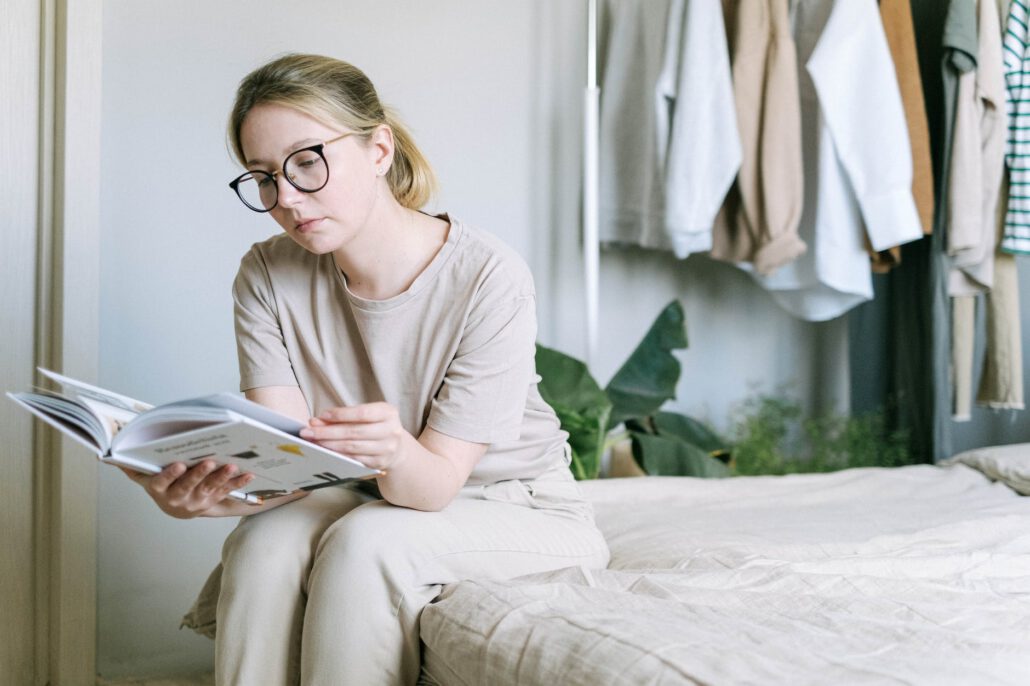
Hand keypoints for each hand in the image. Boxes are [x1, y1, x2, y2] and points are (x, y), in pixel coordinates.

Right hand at [117, 460, 255, 518]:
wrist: (180, 508)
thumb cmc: (162, 484)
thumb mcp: (145, 477)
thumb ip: (132, 466)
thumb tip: (110, 455)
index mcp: (160, 490)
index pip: (162, 483)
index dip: (170, 475)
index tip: (178, 465)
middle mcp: (178, 499)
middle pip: (188, 486)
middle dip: (199, 474)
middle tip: (209, 462)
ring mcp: (197, 501)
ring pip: (209, 489)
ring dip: (221, 478)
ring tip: (231, 466)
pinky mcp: (213, 501)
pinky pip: (226, 491)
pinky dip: (238, 483)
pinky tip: (249, 474)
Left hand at [300, 402, 408, 471]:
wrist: (397, 448)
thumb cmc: (376, 426)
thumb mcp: (367, 416)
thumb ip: (344, 416)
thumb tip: (316, 421)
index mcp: (388, 413)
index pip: (362, 413)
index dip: (341, 415)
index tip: (321, 416)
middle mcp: (391, 431)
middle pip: (354, 432)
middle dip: (327, 432)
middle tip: (308, 432)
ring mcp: (386, 449)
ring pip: (352, 447)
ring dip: (329, 445)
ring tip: (313, 442)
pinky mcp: (378, 464)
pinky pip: (353, 460)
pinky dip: (337, 455)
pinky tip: (326, 452)